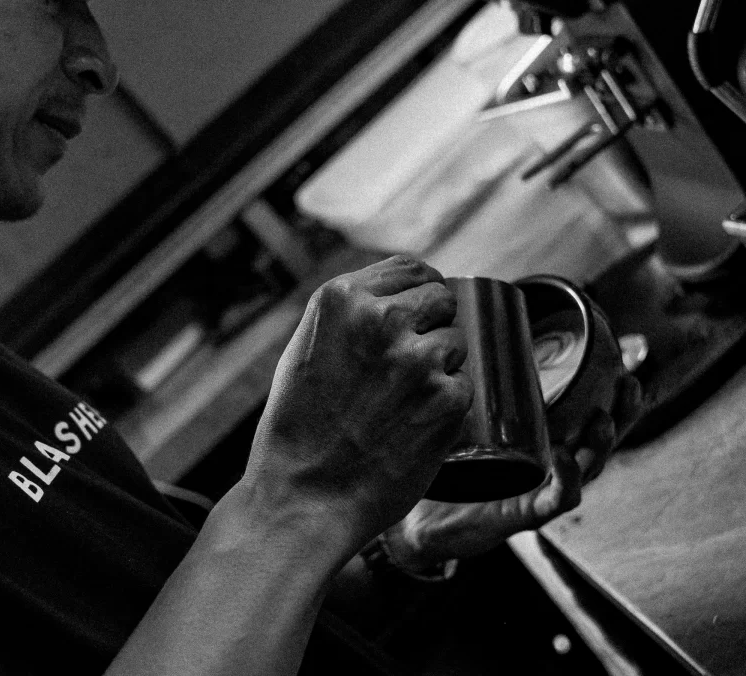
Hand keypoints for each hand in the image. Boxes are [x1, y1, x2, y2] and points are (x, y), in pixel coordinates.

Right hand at [240, 255, 473, 554]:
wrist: (303, 497)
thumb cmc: (300, 425)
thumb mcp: (308, 346)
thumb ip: (353, 311)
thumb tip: (403, 292)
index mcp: (344, 298)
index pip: (413, 268)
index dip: (420, 291)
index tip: (419, 314)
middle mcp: (382, 318)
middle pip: (442, 297)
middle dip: (432, 325)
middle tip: (408, 364)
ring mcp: (417, 357)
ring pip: (457, 341)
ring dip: (440, 366)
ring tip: (402, 401)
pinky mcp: (446, 398)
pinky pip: (464, 384)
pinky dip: (447, 404)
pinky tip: (414, 424)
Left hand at [382, 374, 641, 569]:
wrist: (424, 519)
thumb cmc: (449, 466)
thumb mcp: (466, 421)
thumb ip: (471, 386)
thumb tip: (467, 330)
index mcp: (543, 443)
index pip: (588, 417)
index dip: (613, 395)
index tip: (625, 362)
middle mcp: (549, 467)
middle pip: (599, 441)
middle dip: (622, 414)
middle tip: (629, 384)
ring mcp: (540, 492)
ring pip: (587, 470)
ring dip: (599, 445)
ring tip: (601, 420)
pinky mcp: (524, 515)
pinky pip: (555, 500)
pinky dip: (566, 481)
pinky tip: (563, 458)